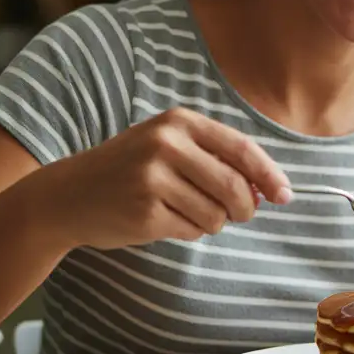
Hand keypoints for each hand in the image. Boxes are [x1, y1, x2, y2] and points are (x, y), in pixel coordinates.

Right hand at [19, 107, 291, 250]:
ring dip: (212, 222)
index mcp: (179, 121)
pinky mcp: (145, 212)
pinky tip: (164, 221)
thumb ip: (217, 160)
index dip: (269, 175)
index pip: (241, 149)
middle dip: (245, 208)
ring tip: (186, 212)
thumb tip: (267, 190)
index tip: (285, 195)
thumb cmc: (130, 170)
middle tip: (239, 214)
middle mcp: (167, 144)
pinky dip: (189, 232)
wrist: (68, 194)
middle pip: (235, 187)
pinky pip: (193, 230)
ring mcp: (153, 178)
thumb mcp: (169, 146)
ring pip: (217, 214)